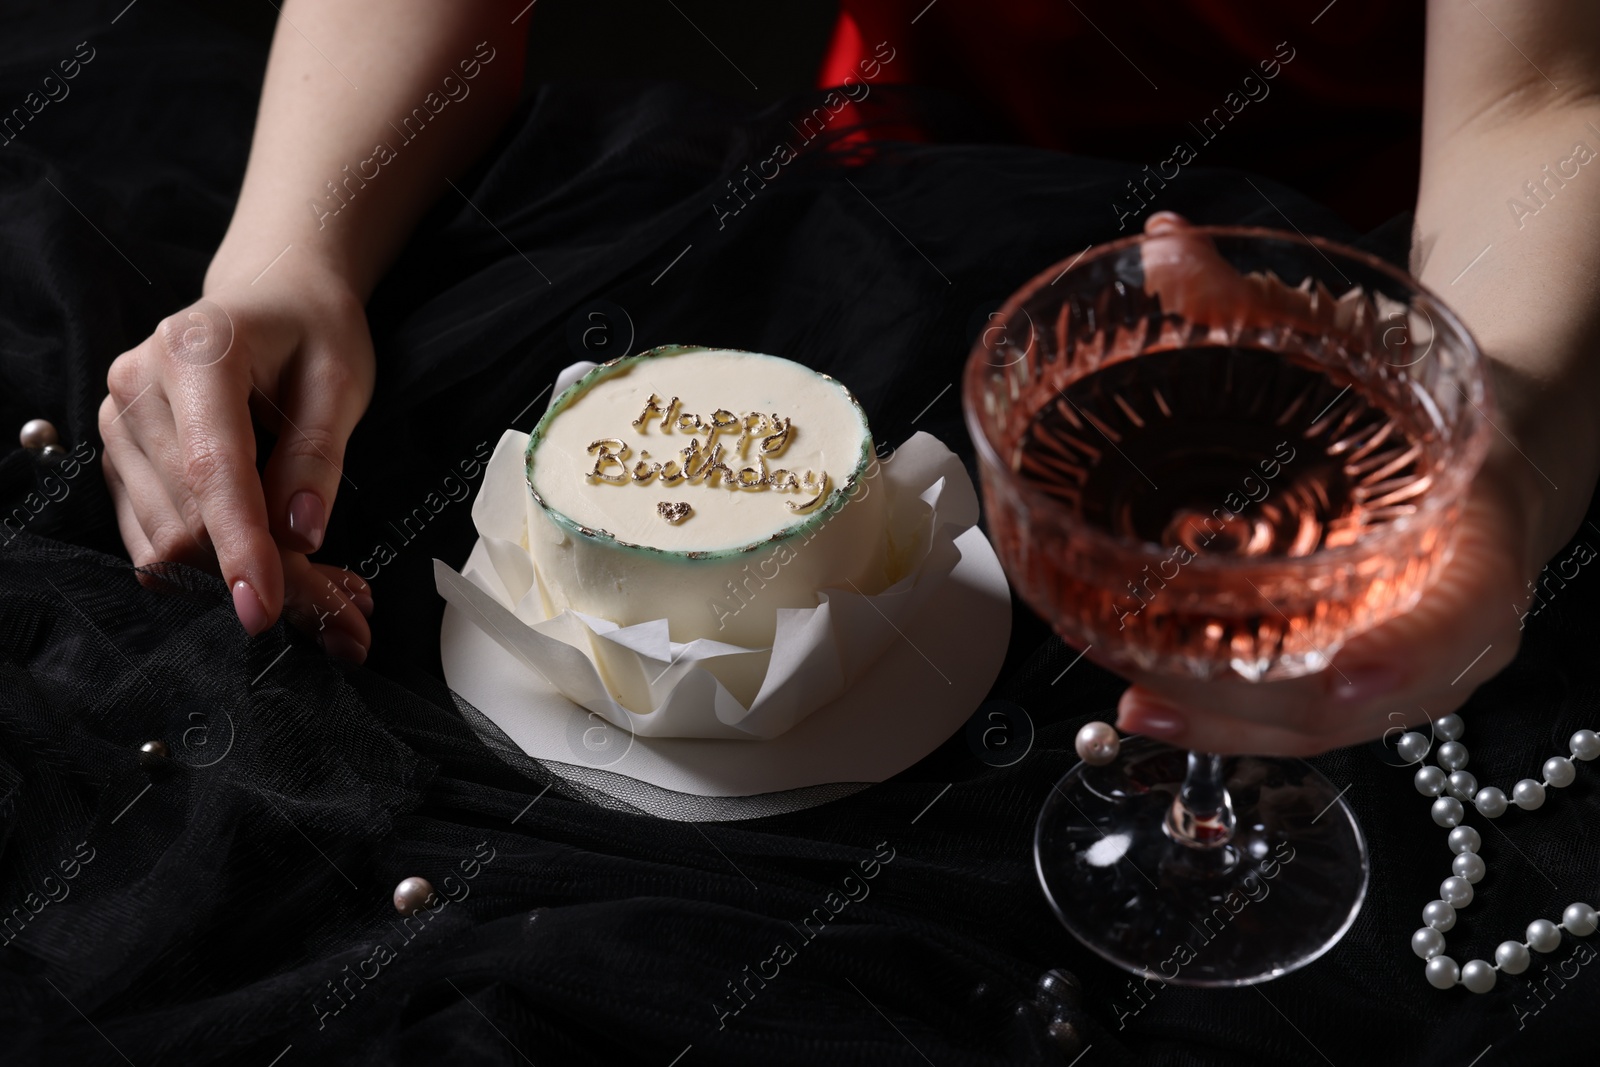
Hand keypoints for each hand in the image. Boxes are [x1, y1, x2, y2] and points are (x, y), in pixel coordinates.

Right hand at [99, 263, 375, 660]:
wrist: (269, 295)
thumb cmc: (311, 329)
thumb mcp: (341, 380)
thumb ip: (319, 456)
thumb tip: (300, 534)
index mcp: (195, 353)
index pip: (213, 468)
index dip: (241, 546)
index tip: (267, 609)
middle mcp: (137, 389)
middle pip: (190, 520)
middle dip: (270, 578)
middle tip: (349, 614)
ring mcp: (119, 427)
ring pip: (170, 544)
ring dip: (248, 582)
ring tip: (329, 591)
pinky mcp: (120, 462)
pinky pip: (157, 541)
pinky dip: (218, 571)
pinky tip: (279, 570)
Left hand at [1111, 213, 1545, 754]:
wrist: (1491, 442)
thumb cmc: (1417, 392)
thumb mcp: (1353, 340)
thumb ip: (1254, 300)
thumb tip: (1159, 239)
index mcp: (1482, 533)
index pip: (1465, 613)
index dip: (1410, 655)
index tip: (1348, 682)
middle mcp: (1453, 618)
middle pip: (1363, 699)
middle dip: (1255, 711)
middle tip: (1152, 693)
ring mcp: (1412, 657)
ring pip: (1325, 723)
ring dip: (1227, 727)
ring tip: (1132, 707)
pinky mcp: (1368, 670)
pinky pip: (1304, 712)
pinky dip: (1232, 718)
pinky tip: (1152, 703)